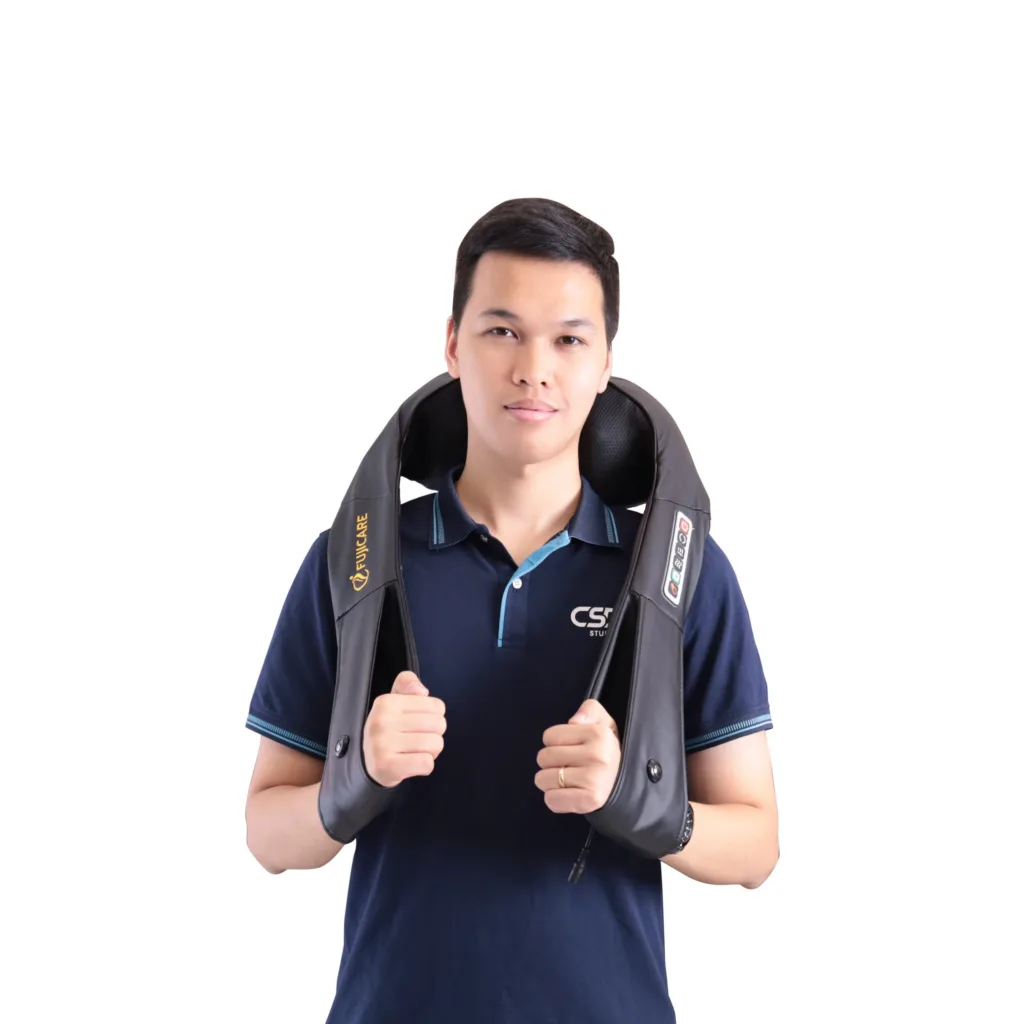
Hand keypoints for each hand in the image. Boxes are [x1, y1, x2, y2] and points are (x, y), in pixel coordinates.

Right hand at [363, 671, 446, 787]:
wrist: (368, 765)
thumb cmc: (389, 731)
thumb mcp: (396, 701)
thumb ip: (408, 684)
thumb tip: (421, 691)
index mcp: (386, 701)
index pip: (437, 706)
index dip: (433, 717)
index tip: (416, 724)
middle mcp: (382, 720)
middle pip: (439, 724)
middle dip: (434, 735)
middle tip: (416, 741)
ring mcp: (382, 744)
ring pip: (435, 744)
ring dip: (431, 752)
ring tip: (414, 752)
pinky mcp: (386, 766)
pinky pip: (427, 763)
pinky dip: (425, 766)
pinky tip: (411, 764)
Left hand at [534, 698, 621, 813]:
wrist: (625, 781)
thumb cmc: (606, 749)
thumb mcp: (603, 721)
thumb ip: (589, 710)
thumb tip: (574, 721)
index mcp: (598, 733)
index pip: (549, 736)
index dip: (555, 742)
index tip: (571, 747)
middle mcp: (597, 755)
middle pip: (543, 758)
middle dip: (551, 762)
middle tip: (569, 765)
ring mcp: (594, 780)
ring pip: (543, 779)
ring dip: (550, 782)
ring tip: (569, 779)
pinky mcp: (590, 800)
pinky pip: (551, 800)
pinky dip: (555, 799)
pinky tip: (569, 793)